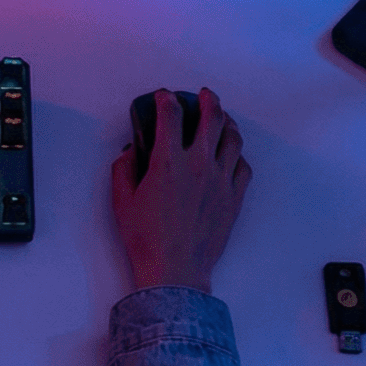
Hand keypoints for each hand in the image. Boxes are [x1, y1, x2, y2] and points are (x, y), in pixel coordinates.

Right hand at [110, 87, 250, 295]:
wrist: (175, 270)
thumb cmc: (145, 239)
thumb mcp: (122, 201)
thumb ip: (123, 169)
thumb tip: (131, 152)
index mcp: (168, 162)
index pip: (170, 116)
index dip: (166, 99)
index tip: (164, 96)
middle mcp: (199, 164)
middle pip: (212, 118)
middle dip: (208, 100)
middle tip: (205, 95)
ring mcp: (221, 180)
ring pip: (234, 139)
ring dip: (228, 122)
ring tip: (223, 119)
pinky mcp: (234, 198)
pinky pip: (243, 167)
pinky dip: (238, 155)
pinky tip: (231, 156)